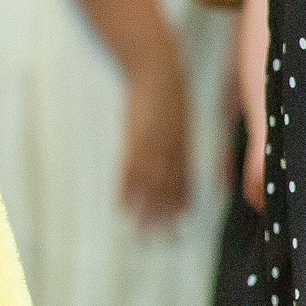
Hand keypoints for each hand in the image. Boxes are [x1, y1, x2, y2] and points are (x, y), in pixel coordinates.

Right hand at [120, 48, 192, 229]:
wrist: (157, 67)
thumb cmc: (169, 88)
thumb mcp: (181, 114)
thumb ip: (180, 135)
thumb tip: (179, 150)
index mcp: (183, 143)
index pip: (184, 178)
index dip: (182, 200)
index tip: (181, 220)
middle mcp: (172, 149)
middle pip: (169, 188)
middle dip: (165, 214)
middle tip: (163, 238)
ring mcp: (153, 145)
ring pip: (151, 185)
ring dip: (146, 210)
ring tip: (140, 232)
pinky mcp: (135, 138)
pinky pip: (131, 169)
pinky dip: (127, 189)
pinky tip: (122, 206)